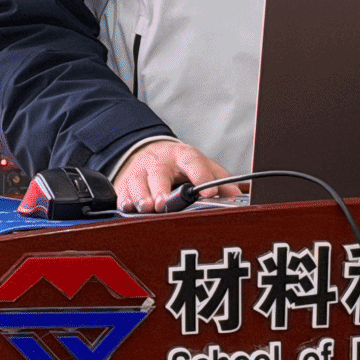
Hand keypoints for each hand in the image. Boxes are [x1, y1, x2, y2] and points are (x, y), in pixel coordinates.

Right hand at [112, 140, 240, 212]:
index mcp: (184, 156)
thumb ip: (220, 180)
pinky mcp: (125, 182)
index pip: (195, 162)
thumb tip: (237, 197)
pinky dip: (124, 199)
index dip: (202, 176)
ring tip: (146, 207)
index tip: (209, 191)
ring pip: (138, 182)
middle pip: (159, 173)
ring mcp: (141, 171)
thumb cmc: (180, 164)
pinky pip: (122, 190)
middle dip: (161, 189)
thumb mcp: (202, 166)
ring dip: (141, 195)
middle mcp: (160, 162)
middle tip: (164, 203)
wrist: (150, 152)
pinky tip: (128, 207)